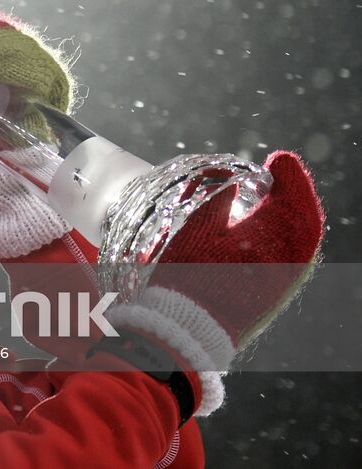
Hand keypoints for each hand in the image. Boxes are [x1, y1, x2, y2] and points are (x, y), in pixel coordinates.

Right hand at [105, 150, 325, 414]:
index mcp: (276, 241)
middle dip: (291, 194)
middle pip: (302, 220)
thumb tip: (233, 183)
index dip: (290, 178)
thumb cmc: (187, 276)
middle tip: (275, 174)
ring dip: (286, 215)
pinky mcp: (273, 296)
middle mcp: (289, 261)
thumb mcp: (196, 227)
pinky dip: (280, 237)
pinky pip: (288, 257)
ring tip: (268, 198)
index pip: (296, 201)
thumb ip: (217, 199)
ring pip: (298, 240)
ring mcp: (284, 282)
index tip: (275, 159)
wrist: (187, 330)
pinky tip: (259, 230)